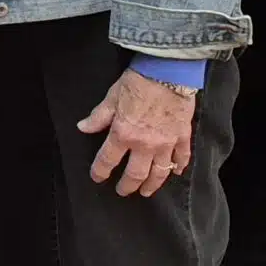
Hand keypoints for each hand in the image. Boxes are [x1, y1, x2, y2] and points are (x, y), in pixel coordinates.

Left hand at [81, 69, 197, 195]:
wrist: (168, 73)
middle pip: (135, 173)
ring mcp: (166, 143)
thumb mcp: (111, 98)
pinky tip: (175, 173)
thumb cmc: (138, 83)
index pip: (107, 160)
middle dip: (128, 185)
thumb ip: (98, 117)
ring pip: (159, 172)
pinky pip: (182, 157)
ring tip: (146, 192)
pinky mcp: (182, 136)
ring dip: (152, 184)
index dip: (100, 171)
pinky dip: (179, 167)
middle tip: (123, 191)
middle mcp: (144, 144)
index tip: (97, 177)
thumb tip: (83, 127)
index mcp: (123, 134)